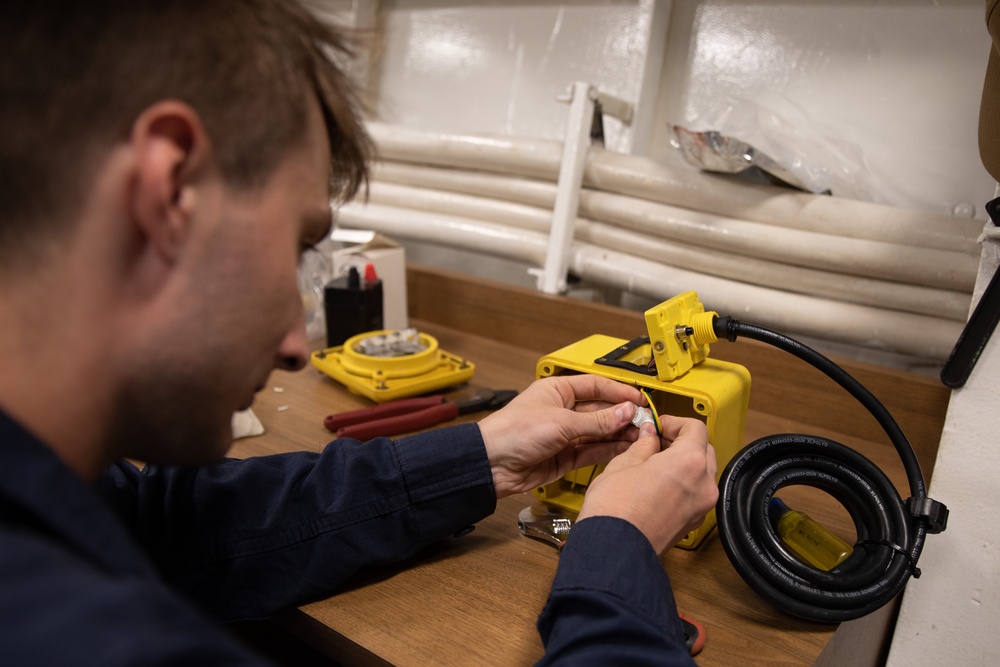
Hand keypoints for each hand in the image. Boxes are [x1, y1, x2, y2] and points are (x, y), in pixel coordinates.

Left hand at [477, 375, 643, 497]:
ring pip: (599, 432)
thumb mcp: (561, 423)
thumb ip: (597, 421)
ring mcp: (564, 435)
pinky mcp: (564, 457)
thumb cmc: (512, 432)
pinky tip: (625, 448)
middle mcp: (562, 410)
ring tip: (641, 436)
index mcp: (557, 390)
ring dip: (619, 434)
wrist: (491, 464)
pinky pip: (592, 452)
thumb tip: (625, 412)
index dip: (619, 392)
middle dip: (622, 416)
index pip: (596, 386)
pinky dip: (608, 450)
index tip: (640, 399)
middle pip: (600, 410)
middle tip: (645, 421)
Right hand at [576, 416, 717, 553]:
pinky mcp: (692, 522)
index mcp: (690, 462)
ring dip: (683, 463)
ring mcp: (700, 507)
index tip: (659, 425)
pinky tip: (656, 483)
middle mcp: (703, 484)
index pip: (696, 428)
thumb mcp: (624, 463)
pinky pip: (694, 494)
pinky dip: (682, 483)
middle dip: (681, 442)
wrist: (613, 549)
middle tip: (655, 441)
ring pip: (701, 473)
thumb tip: (649, 436)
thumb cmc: (615, 510)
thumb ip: (643, 445)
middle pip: (703, 449)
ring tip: (653, 463)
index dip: (674, 422)